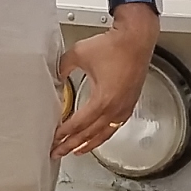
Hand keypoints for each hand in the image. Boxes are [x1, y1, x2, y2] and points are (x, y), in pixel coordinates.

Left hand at [52, 4, 157, 160]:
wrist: (136, 38)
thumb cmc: (114, 45)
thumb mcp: (78, 54)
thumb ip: (63, 68)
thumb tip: (58, 76)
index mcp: (103, 100)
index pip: (78, 124)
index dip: (64, 133)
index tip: (54, 138)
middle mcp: (115, 108)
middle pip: (90, 134)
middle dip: (72, 145)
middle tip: (58, 152)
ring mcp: (124, 107)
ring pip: (104, 134)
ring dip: (88, 144)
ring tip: (76, 151)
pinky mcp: (129, 102)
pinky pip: (115, 126)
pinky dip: (104, 135)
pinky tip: (98, 136)